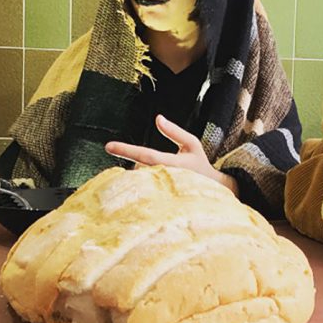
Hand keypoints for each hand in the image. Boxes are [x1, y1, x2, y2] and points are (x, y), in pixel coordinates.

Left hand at [105, 114, 238, 196]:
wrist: (214, 193)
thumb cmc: (200, 166)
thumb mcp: (192, 144)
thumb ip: (175, 132)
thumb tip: (158, 118)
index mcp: (173, 164)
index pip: (145, 155)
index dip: (127, 150)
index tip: (108, 145)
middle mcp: (166, 180)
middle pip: (138, 168)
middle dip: (139, 164)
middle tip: (153, 166)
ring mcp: (161, 194)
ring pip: (139, 179)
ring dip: (144, 174)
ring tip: (165, 177)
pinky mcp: (159, 204)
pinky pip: (142, 191)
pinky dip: (144, 185)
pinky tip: (156, 187)